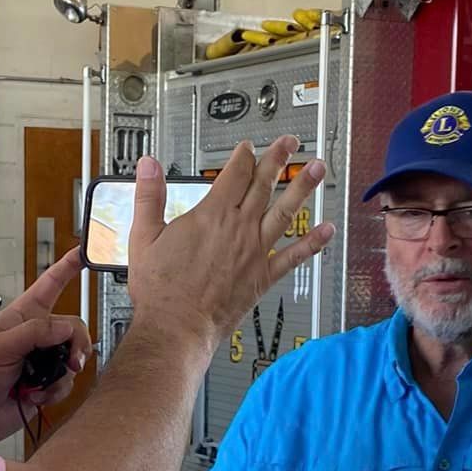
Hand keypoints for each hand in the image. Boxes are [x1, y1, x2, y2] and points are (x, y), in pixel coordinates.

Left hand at [0, 251, 92, 443]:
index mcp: (21, 318)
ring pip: (74, 357)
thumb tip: (66, 327)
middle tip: (72, 361)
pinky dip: (56, 392)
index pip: (49, 286)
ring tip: (47, 383)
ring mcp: (40, 362)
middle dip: (77, 345)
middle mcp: (34, 337)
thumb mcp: (0, 346)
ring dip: (64, 373)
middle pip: (73, 328)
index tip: (85, 253)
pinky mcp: (44, 385)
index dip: (67, 268)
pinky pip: (67, 383)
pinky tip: (36, 397)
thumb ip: (35, 332)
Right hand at [126, 139, 333, 351]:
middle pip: (263, 185)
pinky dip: (312, 243)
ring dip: (303, 188)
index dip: (243, 156)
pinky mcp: (263, 276)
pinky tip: (326, 231)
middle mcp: (238, 229)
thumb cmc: (161, 290)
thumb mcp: (144, 237)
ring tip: (317, 169)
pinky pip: (294, 256)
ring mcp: (255, 252)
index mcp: (211, 216)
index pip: (234, 174)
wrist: (177, 327)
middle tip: (290, 143)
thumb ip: (149, 197)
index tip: (247, 147)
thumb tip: (148, 166)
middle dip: (277, 159)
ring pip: (285, 212)